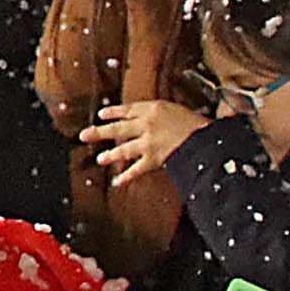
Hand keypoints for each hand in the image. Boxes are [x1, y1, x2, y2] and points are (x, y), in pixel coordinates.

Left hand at [85, 96, 216, 185]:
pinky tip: (117, 182)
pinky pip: (136, 169)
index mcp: (154, 109)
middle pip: (118, 128)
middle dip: (99, 132)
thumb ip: (166, 114)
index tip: (102, 114)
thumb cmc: (199, 124)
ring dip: (111, 155)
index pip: (128, 110)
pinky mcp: (153, 159)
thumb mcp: (180, 110)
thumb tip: (157, 118)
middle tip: (83, 135)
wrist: (206, 138)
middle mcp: (146, 124)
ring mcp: (148, 142)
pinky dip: (127, 176)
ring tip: (100, 159)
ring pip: (124, 149)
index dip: (114, 112)